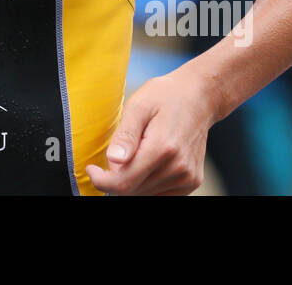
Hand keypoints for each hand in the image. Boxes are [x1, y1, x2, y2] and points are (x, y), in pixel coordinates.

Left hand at [85, 68, 216, 194]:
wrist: (199, 97)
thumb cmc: (166, 96)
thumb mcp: (139, 105)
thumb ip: (126, 135)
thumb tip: (113, 161)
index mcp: (162, 148)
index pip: (123, 183)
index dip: (102, 181)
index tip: (92, 169)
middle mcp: (178, 167)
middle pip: (133, 191)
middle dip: (117, 177)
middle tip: (118, 153)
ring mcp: (187, 177)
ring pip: (145, 194)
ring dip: (133, 180)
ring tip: (138, 152)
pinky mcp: (192, 181)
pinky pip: (161, 194)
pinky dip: (148, 184)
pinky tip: (149, 163)